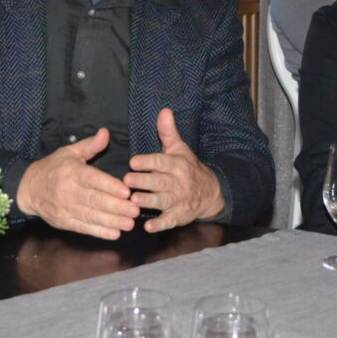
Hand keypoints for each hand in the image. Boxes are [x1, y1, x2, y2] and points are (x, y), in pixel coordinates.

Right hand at [16, 128, 139, 239]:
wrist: (28, 189)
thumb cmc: (53, 168)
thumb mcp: (69, 152)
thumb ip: (90, 145)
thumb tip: (106, 133)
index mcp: (72, 172)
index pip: (93, 180)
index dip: (110, 186)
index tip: (127, 191)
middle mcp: (68, 191)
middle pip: (94, 200)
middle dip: (116, 207)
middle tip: (136, 210)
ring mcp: (66, 208)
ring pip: (91, 216)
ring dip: (112, 221)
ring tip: (130, 224)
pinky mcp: (64, 222)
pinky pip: (83, 228)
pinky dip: (99, 232)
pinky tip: (114, 234)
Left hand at [124, 108, 224, 232]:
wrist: (210, 192)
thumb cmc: (188, 168)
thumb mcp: (180, 149)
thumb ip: (168, 132)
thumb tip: (164, 110)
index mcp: (177, 164)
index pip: (161, 162)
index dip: (147, 162)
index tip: (132, 161)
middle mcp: (178, 182)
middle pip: (159, 182)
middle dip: (143, 181)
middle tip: (126, 181)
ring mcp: (178, 200)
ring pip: (162, 201)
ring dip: (148, 201)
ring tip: (133, 201)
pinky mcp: (178, 216)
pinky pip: (169, 221)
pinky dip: (159, 225)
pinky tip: (148, 227)